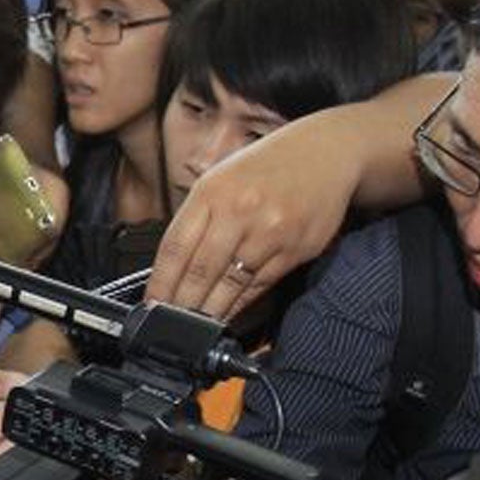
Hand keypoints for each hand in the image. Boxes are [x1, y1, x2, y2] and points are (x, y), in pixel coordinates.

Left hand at [146, 119, 357, 321]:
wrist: (328, 152)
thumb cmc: (268, 167)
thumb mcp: (221, 179)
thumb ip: (198, 219)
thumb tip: (174, 268)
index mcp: (212, 192)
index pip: (175, 247)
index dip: (160, 282)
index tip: (151, 304)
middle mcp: (240, 210)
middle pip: (200, 271)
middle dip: (181, 304)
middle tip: (168, 324)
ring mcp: (270, 231)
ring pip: (230, 284)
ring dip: (209, 311)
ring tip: (194, 327)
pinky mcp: (295, 249)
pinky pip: (260, 285)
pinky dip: (240, 303)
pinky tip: (227, 313)